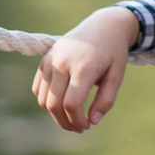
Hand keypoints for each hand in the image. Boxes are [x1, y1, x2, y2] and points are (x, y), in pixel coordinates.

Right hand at [32, 6, 139, 132]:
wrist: (103, 25)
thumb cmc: (113, 53)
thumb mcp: (116, 76)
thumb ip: (105, 101)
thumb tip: (93, 122)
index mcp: (83, 66)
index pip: (71, 103)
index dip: (77, 121)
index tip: (87, 126)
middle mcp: (62, 63)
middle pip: (54, 104)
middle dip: (65, 123)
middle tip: (80, 128)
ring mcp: (50, 60)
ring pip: (43, 99)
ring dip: (55, 115)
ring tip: (72, 118)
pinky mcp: (44, 60)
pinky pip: (38, 89)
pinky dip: (47, 101)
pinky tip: (63, 103)